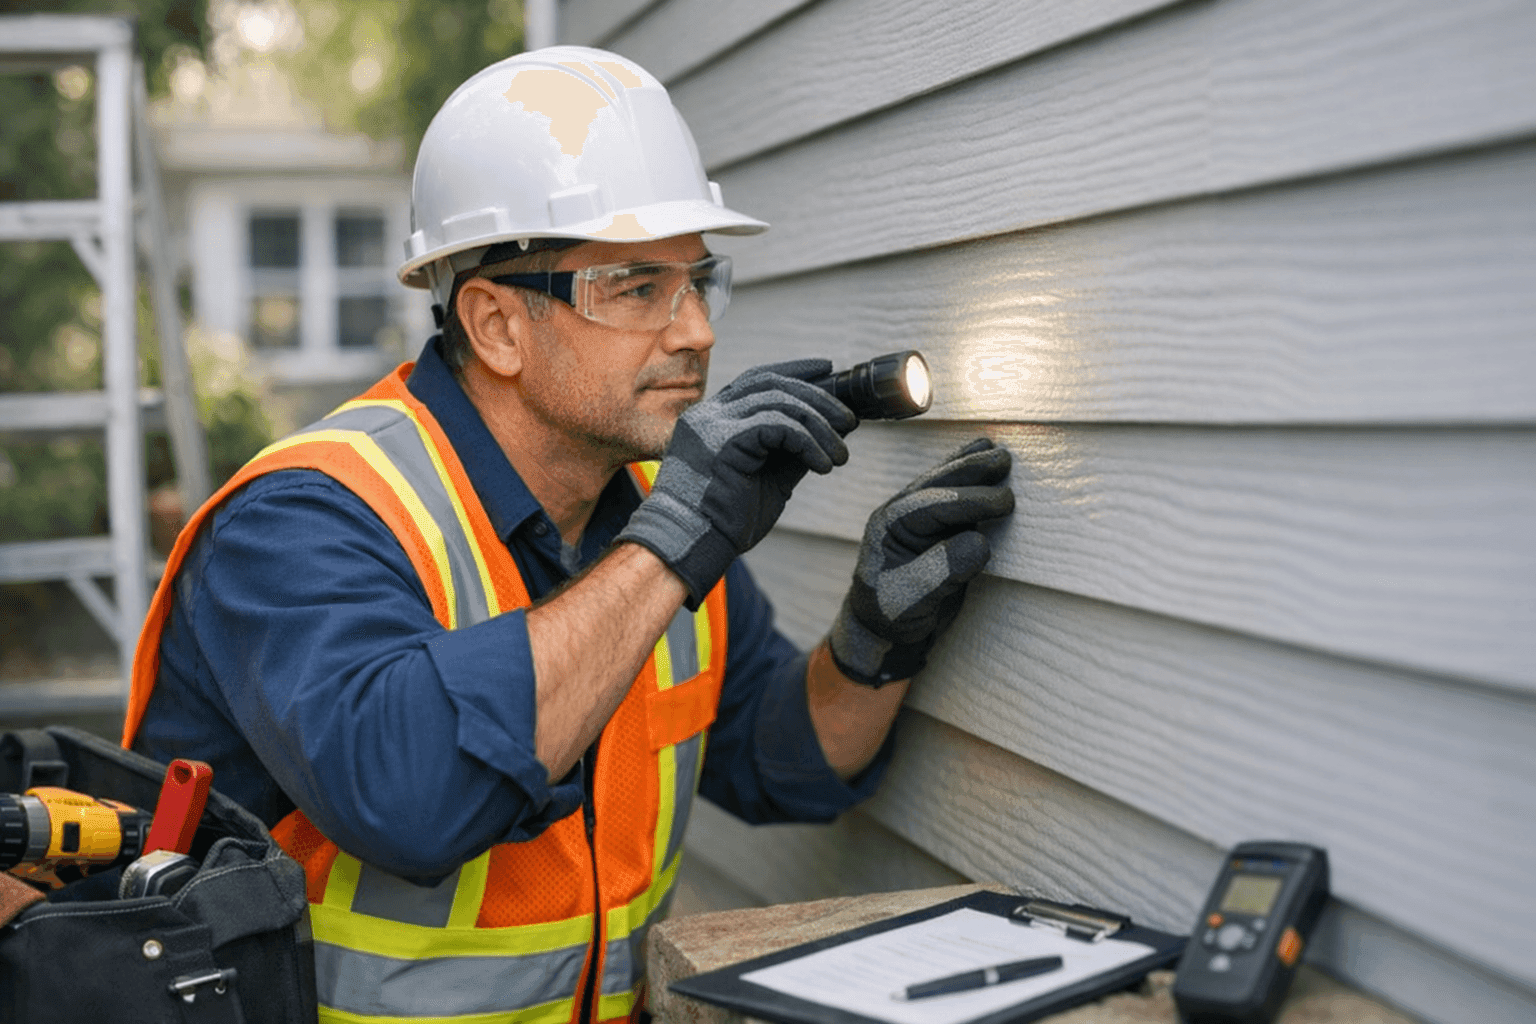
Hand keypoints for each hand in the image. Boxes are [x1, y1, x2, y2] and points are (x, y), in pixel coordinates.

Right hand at [619, 359, 857, 606]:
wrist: (692, 547)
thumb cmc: (724, 520)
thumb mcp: (767, 478)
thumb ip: (791, 451)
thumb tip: (832, 430)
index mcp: (712, 418)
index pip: (757, 378)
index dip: (795, 371)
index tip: (828, 370)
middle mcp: (708, 414)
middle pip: (771, 383)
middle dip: (816, 397)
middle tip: (848, 419)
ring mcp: (712, 424)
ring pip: (779, 401)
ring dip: (819, 424)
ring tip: (840, 454)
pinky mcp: (723, 441)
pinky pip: (778, 426)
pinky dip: (808, 442)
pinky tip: (822, 464)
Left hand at [829, 438, 1013, 686]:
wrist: (881, 625)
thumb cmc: (891, 613)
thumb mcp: (912, 600)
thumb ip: (942, 571)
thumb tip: (980, 543)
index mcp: (889, 526)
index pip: (932, 506)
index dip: (969, 501)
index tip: (1005, 501)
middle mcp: (899, 513)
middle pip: (936, 482)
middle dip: (969, 469)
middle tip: (1005, 459)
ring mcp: (914, 516)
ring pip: (942, 481)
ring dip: (968, 464)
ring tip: (996, 450)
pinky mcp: (931, 524)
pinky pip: (950, 493)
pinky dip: (968, 478)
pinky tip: (982, 461)